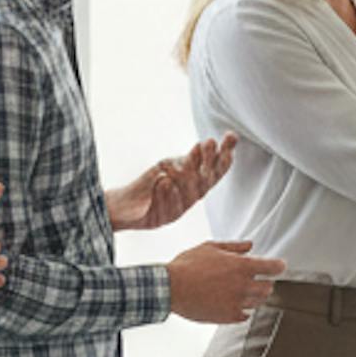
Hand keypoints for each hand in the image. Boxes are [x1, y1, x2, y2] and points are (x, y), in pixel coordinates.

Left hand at [108, 135, 236, 230]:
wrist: (126, 205)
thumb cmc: (153, 183)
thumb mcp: (173, 166)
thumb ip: (189, 160)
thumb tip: (206, 145)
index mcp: (198, 185)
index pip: (216, 170)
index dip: (224, 155)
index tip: (230, 138)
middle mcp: (190, 198)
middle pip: (205, 181)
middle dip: (209, 162)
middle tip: (210, 142)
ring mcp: (176, 210)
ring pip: (185, 195)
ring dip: (186, 176)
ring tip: (184, 160)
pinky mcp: (158, 219)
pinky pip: (163, 207)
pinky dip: (163, 193)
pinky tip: (163, 180)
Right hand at [168, 239, 284, 323]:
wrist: (170, 288)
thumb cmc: (188, 265)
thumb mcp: (211, 247)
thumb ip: (234, 247)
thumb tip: (250, 245)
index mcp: (241, 266)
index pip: (272, 267)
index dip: (279, 266)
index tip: (280, 266)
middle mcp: (243, 286)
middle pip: (268, 288)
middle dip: (266, 283)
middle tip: (261, 281)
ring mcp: (236, 303)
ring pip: (258, 302)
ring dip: (255, 296)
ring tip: (244, 292)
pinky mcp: (227, 317)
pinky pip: (244, 315)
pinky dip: (243, 310)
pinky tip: (235, 304)